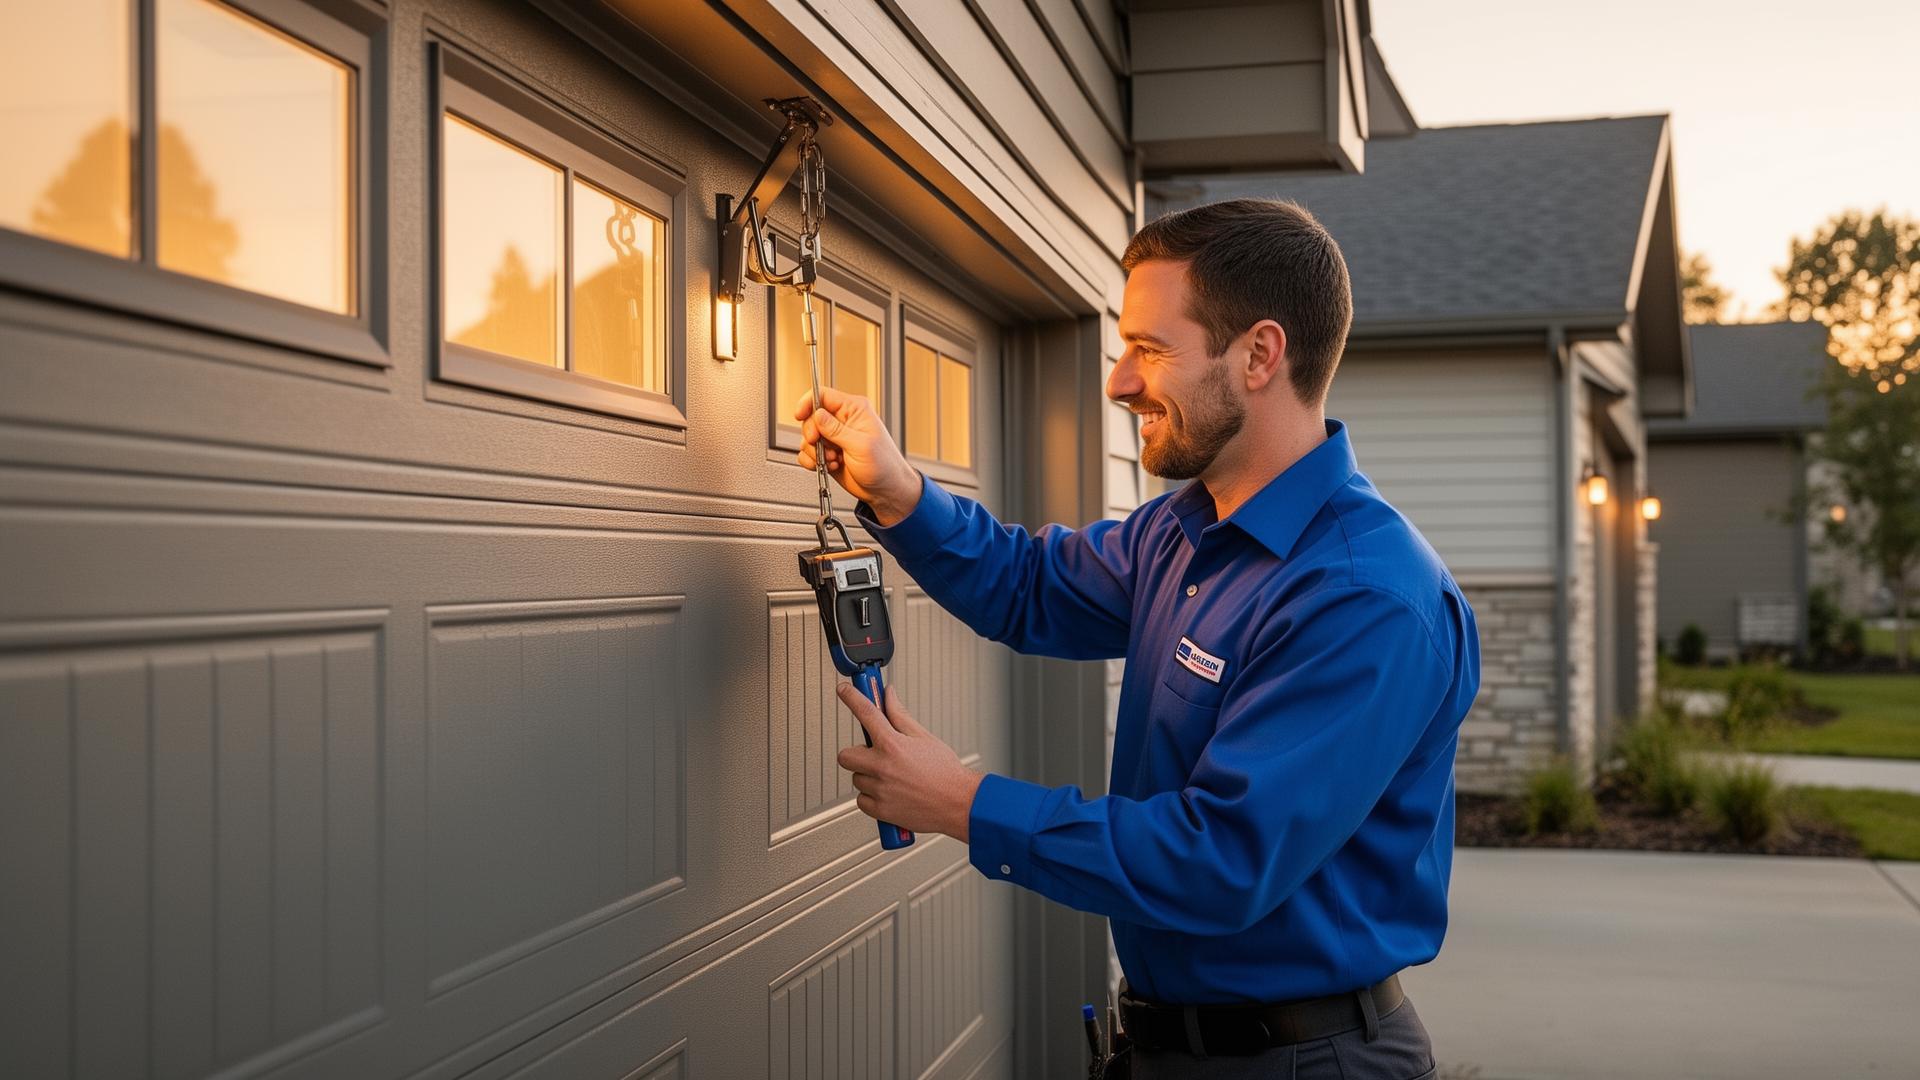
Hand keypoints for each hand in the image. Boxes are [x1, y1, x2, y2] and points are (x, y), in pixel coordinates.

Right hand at [795, 386, 921, 525]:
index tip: (800, 415)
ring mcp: (834, 439)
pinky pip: (808, 453)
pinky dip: (812, 461)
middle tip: (820, 444)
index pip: (824, 395)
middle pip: (811, 417)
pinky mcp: (827, 454)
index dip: (808, 403)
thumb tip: (817, 415)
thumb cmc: (884, 466)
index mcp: (854, 410)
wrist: (884, 491)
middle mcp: (842, 422)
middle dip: (812, 434)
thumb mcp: (861, 445)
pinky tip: (828, 466)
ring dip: (815, 451)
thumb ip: (836, 429)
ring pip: (808, 437)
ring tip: (832, 459)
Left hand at [835, 683, 982, 841]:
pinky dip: (871, 797)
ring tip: (891, 777)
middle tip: (873, 754)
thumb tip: (889, 696)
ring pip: (856, 778)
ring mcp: (880, 790)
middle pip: (846, 755)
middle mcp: (882, 767)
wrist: (959, 803)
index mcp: (893, 745)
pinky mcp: (880, 811)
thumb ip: (900, 715)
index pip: (865, 713)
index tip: (844, 691)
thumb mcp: (924, 737)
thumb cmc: (946, 772)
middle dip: (856, 753)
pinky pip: (862, 800)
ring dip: (868, 776)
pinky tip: (890, 792)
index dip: (851, 697)